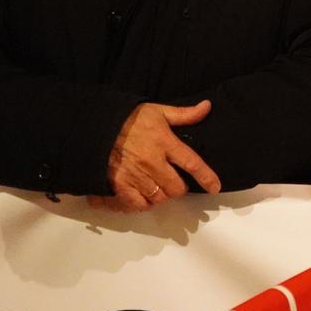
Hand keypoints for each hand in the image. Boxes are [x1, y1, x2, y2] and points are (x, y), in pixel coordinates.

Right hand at [104, 100, 221, 212]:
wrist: (95, 127)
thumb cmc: (128, 119)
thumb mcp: (158, 111)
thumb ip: (183, 114)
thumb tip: (206, 107)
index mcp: (165, 143)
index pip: (192, 163)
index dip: (206, 177)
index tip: (215, 187)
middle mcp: (152, 162)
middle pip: (176, 188)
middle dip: (179, 188)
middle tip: (175, 181)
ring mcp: (135, 175)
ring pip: (158, 198)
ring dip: (162, 196)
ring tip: (159, 187)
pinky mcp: (118, 185)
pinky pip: (136, 204)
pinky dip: (143, 204)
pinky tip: (144, 196)